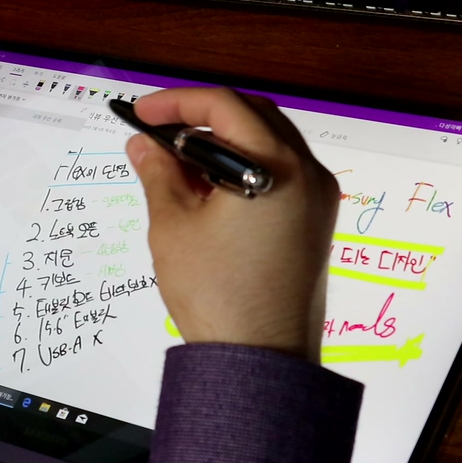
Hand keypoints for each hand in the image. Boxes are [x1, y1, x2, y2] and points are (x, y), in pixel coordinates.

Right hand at [127, 88, 339, 363]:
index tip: (143, 113)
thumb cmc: (220, 298)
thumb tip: (144, 144)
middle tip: (159, 134)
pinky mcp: (317, 220)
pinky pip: (282, 171)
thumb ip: (159, 172)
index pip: (224, 105)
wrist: (261, 360)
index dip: (177, 102)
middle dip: (202, 117)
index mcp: (275, 167)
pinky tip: (210, 188)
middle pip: (253, 115)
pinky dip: (245, 166)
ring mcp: (318, 197)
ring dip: (224, 140)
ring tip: (179, 165)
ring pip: (269, 141)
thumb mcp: (174, 226)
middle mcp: (308, 173)